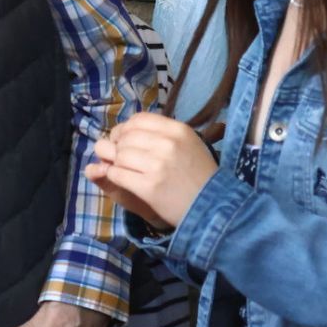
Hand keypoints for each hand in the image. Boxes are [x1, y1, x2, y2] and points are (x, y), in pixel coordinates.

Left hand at [86, 111, 219, 230]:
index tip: (123, 140)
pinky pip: (116, 174)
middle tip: (121, 159)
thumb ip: (158, 135)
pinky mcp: (149, 186)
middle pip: (125, 137)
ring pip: (118, 155)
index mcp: (178, 130)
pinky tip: (122, 180)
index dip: (124, 129)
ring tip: (124, 170)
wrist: (214, 207)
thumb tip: (120, 133)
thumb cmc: (199, 175)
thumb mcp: (187, 144)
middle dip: (117, 147)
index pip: (138, 119)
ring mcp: (158, 165)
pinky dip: (113, 176)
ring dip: (115, 163)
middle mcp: (167, 143)